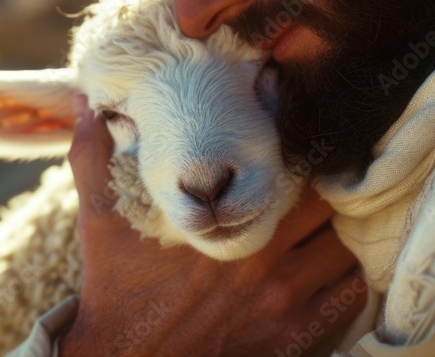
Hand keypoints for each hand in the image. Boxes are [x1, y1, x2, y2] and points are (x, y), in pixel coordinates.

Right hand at [60, 94, 367, 356]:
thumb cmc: (115, 285)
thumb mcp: (98, 216)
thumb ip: (93, 154)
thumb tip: (86, 101)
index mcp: (227, 220)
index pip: (292, 168)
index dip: (303, 152)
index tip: (300, 144)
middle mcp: (265, 258)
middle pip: (330, 205)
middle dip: (329, 190)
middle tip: (320, 181)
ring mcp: (283, 300)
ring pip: (344, 248)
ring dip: (341, 231)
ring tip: (329, 221)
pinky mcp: (291, 336)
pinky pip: (348, 298)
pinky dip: (349, 279)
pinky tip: (332, 267)